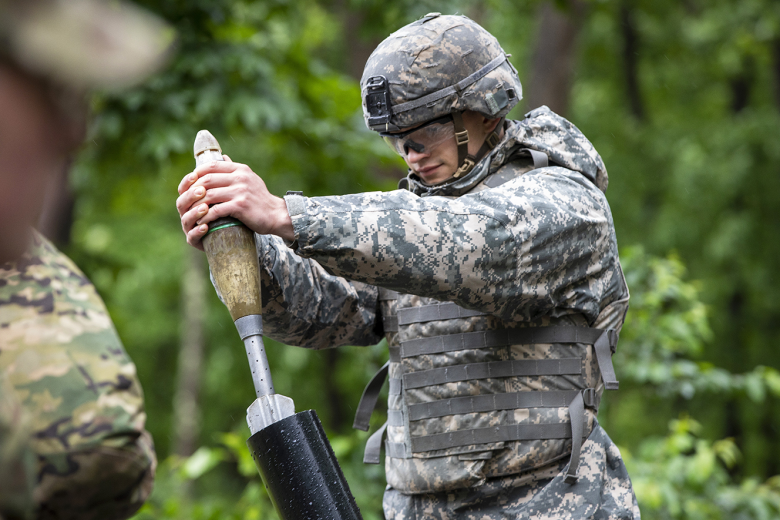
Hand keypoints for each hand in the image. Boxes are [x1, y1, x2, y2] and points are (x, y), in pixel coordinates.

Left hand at [175, 156, 293, 249]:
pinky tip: (201, 221)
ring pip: (209, 195)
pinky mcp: (240, 206)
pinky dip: (205, 216)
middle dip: (193, 190)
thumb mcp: (249, 179)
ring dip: (197, 205)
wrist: (276, 215)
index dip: (195, 174)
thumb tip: (222, 158)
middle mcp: (240, 177)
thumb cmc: (260, 199)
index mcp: (240, 169)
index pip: (211, 166)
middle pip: (207, 179)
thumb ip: (234, 169)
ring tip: (191, 212)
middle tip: (186, 200)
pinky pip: (216, 209)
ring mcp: (240, 191)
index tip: (188, 184)